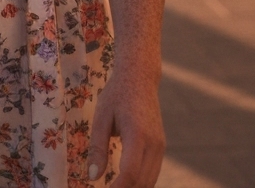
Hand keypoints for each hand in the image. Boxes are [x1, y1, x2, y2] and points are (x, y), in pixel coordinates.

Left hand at [88, 70, 163, 186]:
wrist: (140, 78)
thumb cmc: (116, 95)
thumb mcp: (101, 117)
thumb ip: (97, 147)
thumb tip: (93, 177)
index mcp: (137, 134)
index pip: (130, 173)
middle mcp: (154, 144)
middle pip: (142, 182)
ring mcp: (160, 146)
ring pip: (150, 181)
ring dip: (133, 187)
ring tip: (113, 187)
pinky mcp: (161, 147)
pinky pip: (153, 172)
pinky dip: (140, 181)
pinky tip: (125, 181)